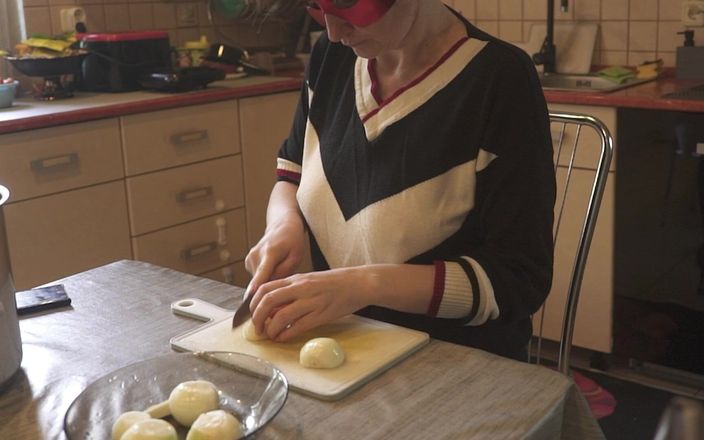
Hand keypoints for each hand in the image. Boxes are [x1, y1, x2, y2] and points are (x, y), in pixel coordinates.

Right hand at [245, 216, 306, 296]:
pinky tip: (274, 267)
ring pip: (259, 280)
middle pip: (262, 281)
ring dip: (270, 280)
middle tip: (286, 278)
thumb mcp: (296, 256)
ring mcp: (250, 258)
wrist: (282, 226)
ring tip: (280, 267)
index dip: (256, 286)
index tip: (249, 297)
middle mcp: (256, 255)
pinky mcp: (248, 262)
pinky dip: (266, 276)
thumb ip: (285, 272)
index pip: (262, 273)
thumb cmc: (292, 241)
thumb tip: (273, 286)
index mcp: (270, 252)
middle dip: (273, 285)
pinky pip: (258, 276)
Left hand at [249, 267, 372, 341]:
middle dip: (258, 317)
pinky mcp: (321, 315)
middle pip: (268, 301)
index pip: (265, 288)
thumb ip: (292, 290)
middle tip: (257, 328)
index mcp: (296, 279)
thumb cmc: (335, 282)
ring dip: (271, 329)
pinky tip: (283, 338)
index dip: (253, 303)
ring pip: (281, 316)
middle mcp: (301, 288)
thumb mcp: (310, 280)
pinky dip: (286, 335)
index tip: (253, 313)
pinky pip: (298, 327)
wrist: (359, 283)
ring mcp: (311, 302)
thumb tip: (274, 306)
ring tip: (270, 335)